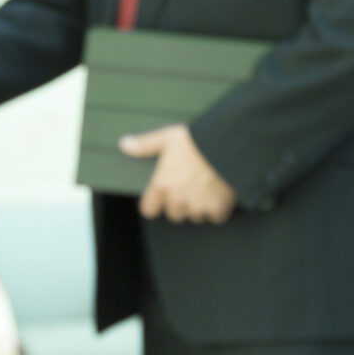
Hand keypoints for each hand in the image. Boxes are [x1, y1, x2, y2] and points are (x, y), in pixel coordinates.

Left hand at [120, 125, 236, 223]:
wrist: (229, 144)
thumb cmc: (197, 140)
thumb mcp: (168, 137)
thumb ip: (145, 145)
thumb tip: (124, 145)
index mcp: (162, 185)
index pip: (149, 210)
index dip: (154, 203)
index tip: (161, 196)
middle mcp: (178, 200)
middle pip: (174, 214)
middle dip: (180, 204)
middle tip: (189, 186)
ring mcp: (198, 206)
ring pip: (195, 215)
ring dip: (199, 206)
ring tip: (205, 186)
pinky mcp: (218, 209)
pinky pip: (215, 216)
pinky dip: (217, 208)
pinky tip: (219, 192)